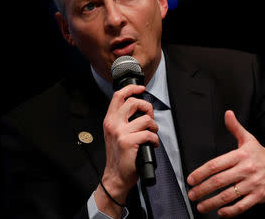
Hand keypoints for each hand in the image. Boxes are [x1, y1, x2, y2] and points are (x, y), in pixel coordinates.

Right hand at [95, 84, 158, 215]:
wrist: (116, 176)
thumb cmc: (119, 155)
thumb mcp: (115, 133)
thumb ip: (122, 119)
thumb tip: (139, 107)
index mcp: (109, 120)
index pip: (118, 96)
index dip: (131, 88)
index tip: (140, 88)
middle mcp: (113, 124)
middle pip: (134, 103)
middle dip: (147, 108)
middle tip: (150, 118)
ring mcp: (120, 133)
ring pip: (145, 119)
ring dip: (154, 127)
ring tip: (152, 134)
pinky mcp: (129, 142)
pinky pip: (149, 134)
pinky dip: (155, 139)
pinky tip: (152, 144)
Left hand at [187, 110, 264, 217]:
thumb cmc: (261, 156)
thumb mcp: (248, 139)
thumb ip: (235, 127)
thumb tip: (227, 114)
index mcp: (240, 156)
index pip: (215, 164)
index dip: (201, 173)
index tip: (191, 179)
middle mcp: (245, 170)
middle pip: (219, 181)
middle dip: (203, 189)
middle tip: (192, 194)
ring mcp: (252, 184)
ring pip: (228, 195)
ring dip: (212, 202)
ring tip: (201, 206)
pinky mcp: (258, 196)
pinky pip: (242, 205)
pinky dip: (230, 211)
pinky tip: (220, 212)